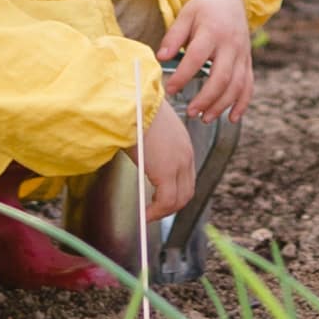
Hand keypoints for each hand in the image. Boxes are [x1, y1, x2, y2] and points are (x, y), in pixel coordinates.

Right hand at [141, 99, 198, 224]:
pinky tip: (145, 215)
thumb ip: (152, 146)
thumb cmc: (134, 110)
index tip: (160, 200)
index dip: (174, 192)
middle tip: (155, 212)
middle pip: (186, 192)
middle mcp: (186, 155)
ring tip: (148, 215)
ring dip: (163, 211)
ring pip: (178, 200)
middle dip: (171, 206)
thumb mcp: (149, 129)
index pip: (186, 177)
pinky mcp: (167, 172)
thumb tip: (141, 157)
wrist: (131, 103)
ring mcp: (179, 164)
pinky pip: (166, 202)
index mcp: (183, 144)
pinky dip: (156, 212)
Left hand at [159, 0, 255, 119]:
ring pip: (237, 85)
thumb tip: (160, 57)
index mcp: (212, 31)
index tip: (170, 90)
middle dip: (206, 98)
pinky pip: (248, 85)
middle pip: (222, 76)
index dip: (183, 76)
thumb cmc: (203, 9)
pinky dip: (242, 104)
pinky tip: (232, 118)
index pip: (197, 57)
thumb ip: (173, 37)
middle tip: (191, 112)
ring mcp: (242, 54)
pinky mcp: (248, 61)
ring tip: (205, 118)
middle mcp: (231, 45)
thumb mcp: (185, 16)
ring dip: (222, 105)